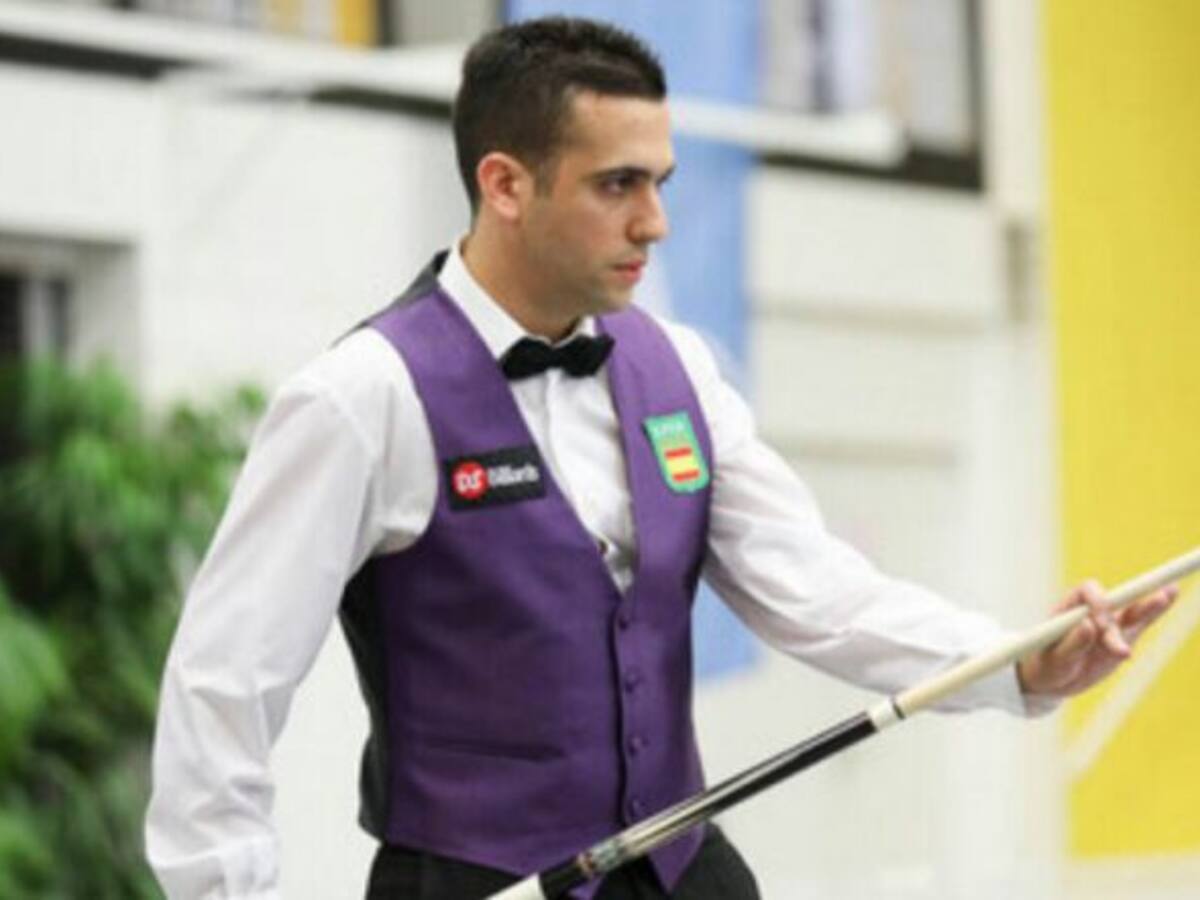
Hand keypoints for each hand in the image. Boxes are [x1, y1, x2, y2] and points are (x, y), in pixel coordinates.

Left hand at [1017, 578, 1177, 697]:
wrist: (1051, 681)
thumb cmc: (1045, 666)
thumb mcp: (1054, 660)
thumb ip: (1071, 644)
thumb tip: (1088, 625)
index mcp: (1069, 607)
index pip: (1088, 592)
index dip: (1098, 604)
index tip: (1101, 626)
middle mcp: (1092, 611)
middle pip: (1116, 599)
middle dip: (1128, 606)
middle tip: (1135, 626)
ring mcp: (1110, 625)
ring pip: (1132, 611)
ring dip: (1148, 605)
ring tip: (1166, 595)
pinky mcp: (1123, 640)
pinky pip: (1139, 626)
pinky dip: (1152, 615)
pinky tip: (1168, 596)